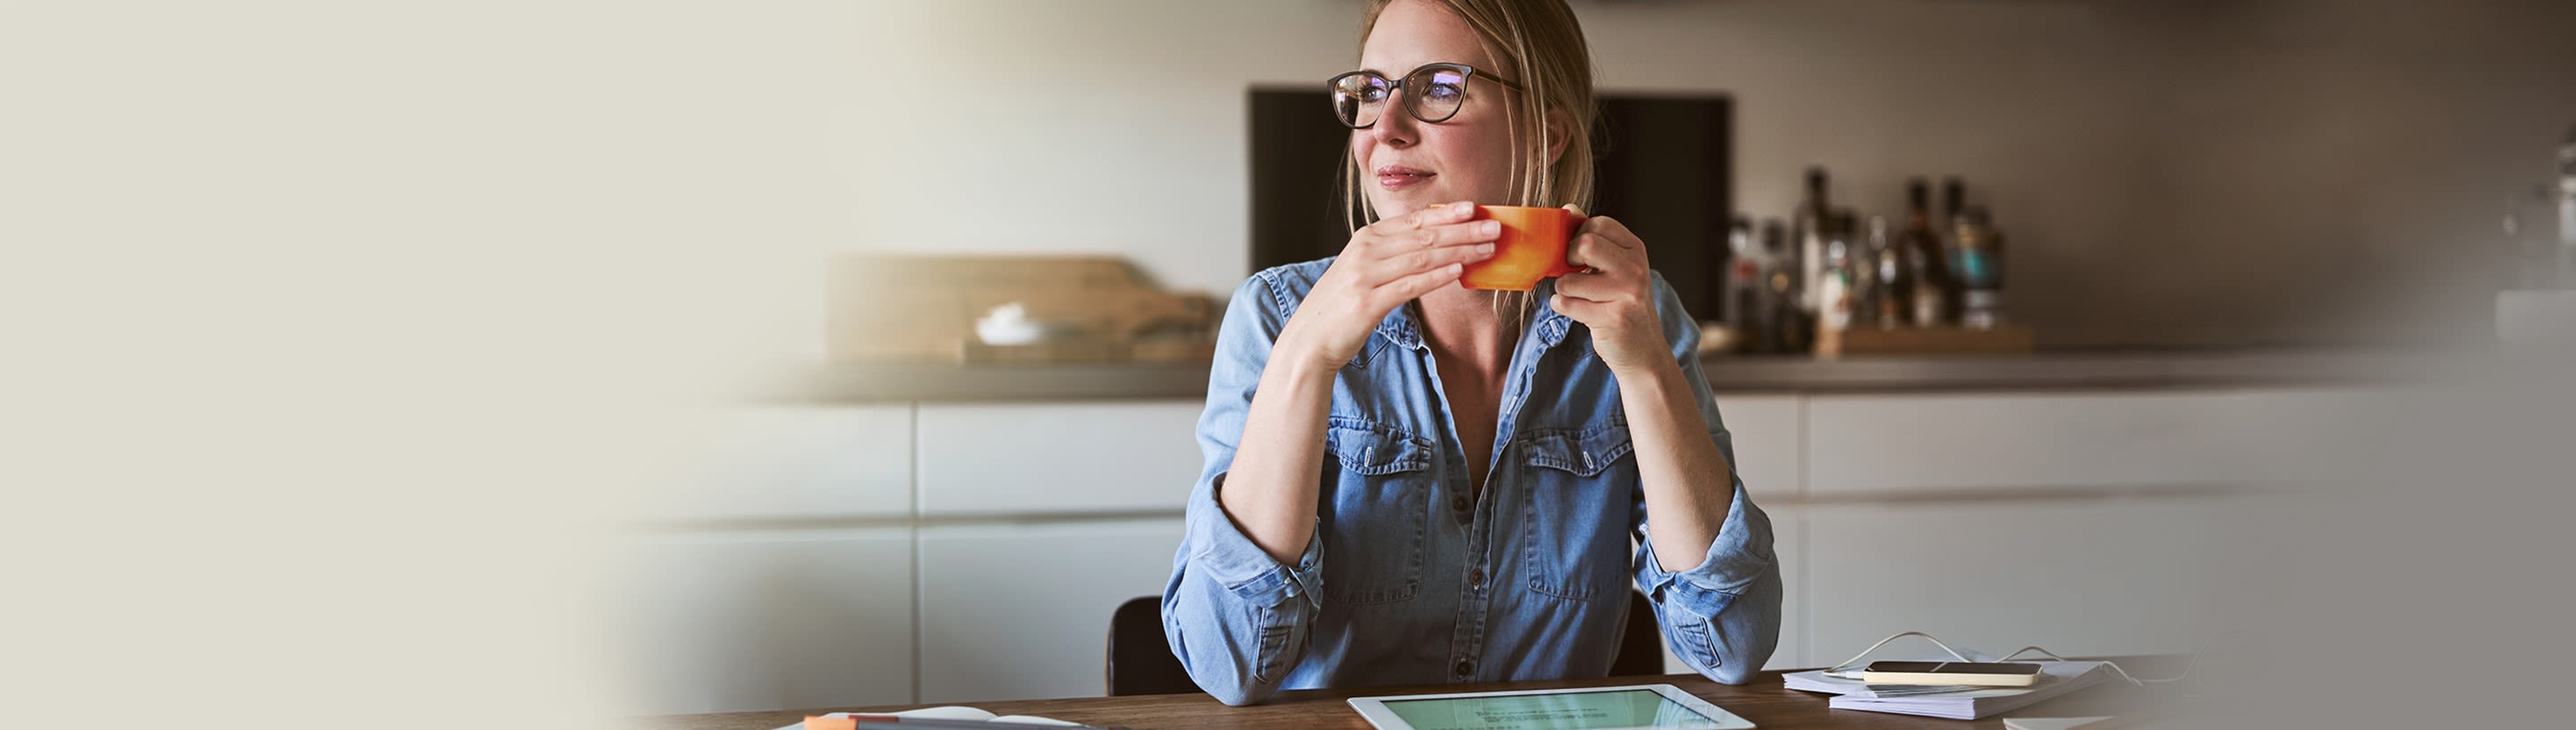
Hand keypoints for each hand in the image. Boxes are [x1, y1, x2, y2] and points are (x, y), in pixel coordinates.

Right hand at [1280, 201, 1499, 369]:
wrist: (1308, 339)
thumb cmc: (1340, 306)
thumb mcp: (1363, 271)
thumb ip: (1391, 256)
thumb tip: (1433, 248)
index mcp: (1365, 239)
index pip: (1413, 221)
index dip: (1446, 213)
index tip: (1474, 207)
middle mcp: (1365, 251)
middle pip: (1423, 235)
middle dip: (1462, 228)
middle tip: (1494, 225)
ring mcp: (1365, 275)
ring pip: (1422, 257)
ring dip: (1459, 249)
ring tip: (1488, 247)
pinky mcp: (1367, 302)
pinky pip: (1410, 285)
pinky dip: (1437, 275)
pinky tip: (1460, 270)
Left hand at [1550, 207, 1671, 374]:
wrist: (1644, 351)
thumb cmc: (1623, 304)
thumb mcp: (1615, 267)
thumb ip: (1593, 238)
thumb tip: (1568, 209)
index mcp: (1635, 249)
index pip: (1597, 224)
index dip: (1578, 236)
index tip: (1580, 256)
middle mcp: (1635, 268)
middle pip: (1585, 244)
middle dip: (1568, 260)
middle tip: (1575, 274)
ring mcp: (1627, 293)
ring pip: (1569, 280)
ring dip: (1563, 290)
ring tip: (1577, 297)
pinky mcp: (1614, 318)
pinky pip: (1567, 305)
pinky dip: (1562, 307)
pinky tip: (1578, 311)